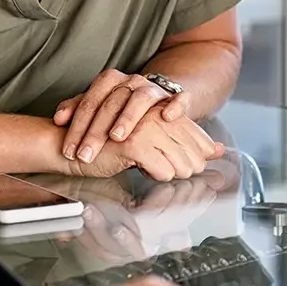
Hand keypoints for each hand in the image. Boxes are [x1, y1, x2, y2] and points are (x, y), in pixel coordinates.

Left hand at [55, 69, 185, 163]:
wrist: (155, 98)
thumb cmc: (122, 106)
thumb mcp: (97, 106)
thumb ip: (76, 109)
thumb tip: (59, 119)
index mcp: (110, 80)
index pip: (89, 101)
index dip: (77, 127)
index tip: (70, 151)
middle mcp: (131, 81)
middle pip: (111, 103)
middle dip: (95, 132)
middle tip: (85, 154)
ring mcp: (153, 88)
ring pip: (141, 99)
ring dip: (128, 118)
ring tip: (117, 137)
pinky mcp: (174, 97)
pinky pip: (179, 99)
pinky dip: (175, 106)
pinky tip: (167, 117)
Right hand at [62, 106, 222, 180]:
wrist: (67, 144)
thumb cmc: (106, 144)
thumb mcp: (148, 141)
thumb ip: (183, 142)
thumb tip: (218, 150)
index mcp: (158, 109)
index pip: (193, 131)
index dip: (201, 150)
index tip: (204, 161)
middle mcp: (154, 113)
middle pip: (191, 148)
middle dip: (190, 166)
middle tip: (182, 174)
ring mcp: (144, 126)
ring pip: (180, 161)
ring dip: (174, 173)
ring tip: (160, 174)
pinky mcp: (133, 143)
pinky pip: (162, 169)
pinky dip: (158, 176)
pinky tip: (145, 172)